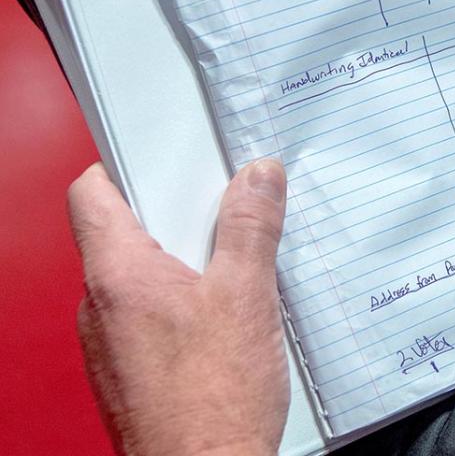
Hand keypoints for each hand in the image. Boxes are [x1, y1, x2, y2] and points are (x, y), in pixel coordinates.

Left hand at [69, 160, 289, 455]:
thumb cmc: (212, 404)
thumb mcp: (247, 296)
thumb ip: (250, 228)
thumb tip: (258, 178)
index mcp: (118, 275)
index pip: (91, 194)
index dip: (125, 165)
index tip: (165, 156)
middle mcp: (101, 306)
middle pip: (125, 230)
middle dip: (178, 215)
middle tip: (228, 212)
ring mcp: (111, 342)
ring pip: (142, 275)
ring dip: (187, 262)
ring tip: (239, 271)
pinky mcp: (130, 368)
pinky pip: (150, 313)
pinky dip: (186, 302)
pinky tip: (230, 318)